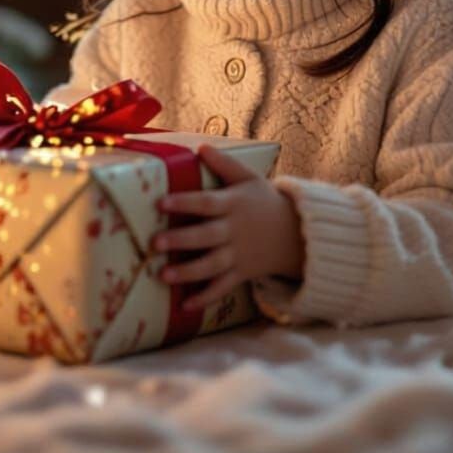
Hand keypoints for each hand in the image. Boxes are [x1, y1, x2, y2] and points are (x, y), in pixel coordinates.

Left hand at [151, 143, 303, 311]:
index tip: (160, 203)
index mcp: (234, 205)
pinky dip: (205, 298)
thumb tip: (200, 146)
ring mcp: (238, 255)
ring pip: (211, 266)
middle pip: (206, 237)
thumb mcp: (249, 178)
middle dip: (181, 241)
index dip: (184, 202)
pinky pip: (223, 288)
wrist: (297, 233)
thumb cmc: (265, 200)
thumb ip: (224, 163)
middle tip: (155, 243)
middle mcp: (234, 231)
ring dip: (187, 273)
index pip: (206, 203)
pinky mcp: (241, 274)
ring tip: (163, 275)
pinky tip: (185, 305)